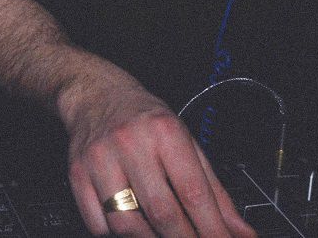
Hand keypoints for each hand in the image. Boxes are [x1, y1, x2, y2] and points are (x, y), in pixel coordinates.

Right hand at [60, 72, 253, 237]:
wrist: (95, 94)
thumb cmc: (144, 119)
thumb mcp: (187, 143)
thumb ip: (215, 191)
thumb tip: (240, 232)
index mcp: (164, 132)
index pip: (193, 193)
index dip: (212, 229)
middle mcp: (130, 143)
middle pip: (161, 211)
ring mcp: (99, 159)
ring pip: (126, 223)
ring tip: (163, 237)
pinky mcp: (77, 174)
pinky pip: (98, 224)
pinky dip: (117, 235)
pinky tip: (133, 226)